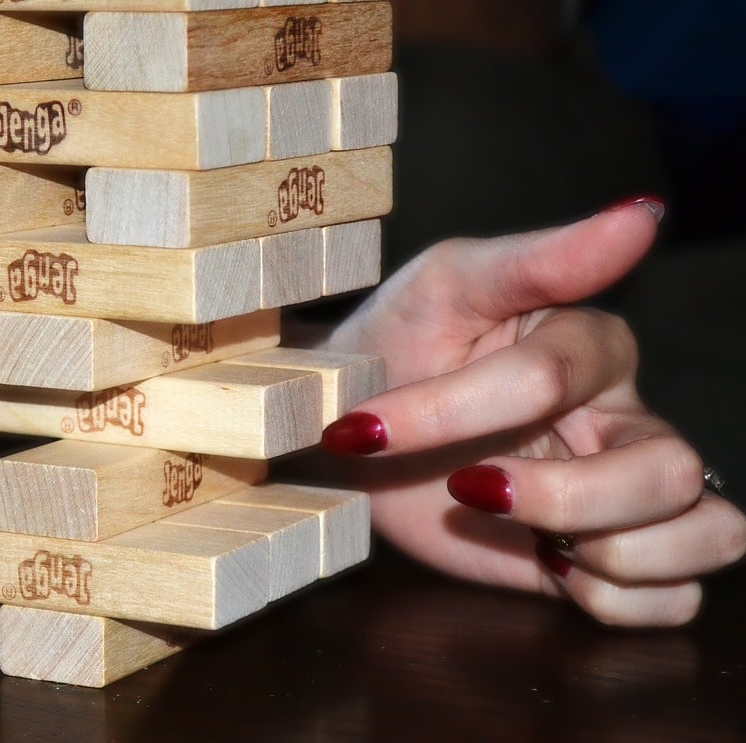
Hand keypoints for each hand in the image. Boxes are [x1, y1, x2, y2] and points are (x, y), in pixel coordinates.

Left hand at [320, 199, 745, 626]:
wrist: (348, 434)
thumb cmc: (392, 347)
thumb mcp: (446, 286)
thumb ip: (543, 258)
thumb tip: (642, 213)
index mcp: (590, 348)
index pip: (550, 380)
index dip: (455, 410)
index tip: (365, 427)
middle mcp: (625, 421)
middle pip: (668, 472)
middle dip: (563, 499)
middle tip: (469, 488)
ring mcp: (620, 496)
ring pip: (706, 535)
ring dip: (613, 557)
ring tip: (536, 537)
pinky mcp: (597, 559)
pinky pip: (670, 602)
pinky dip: (616, 602)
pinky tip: (552, 565)